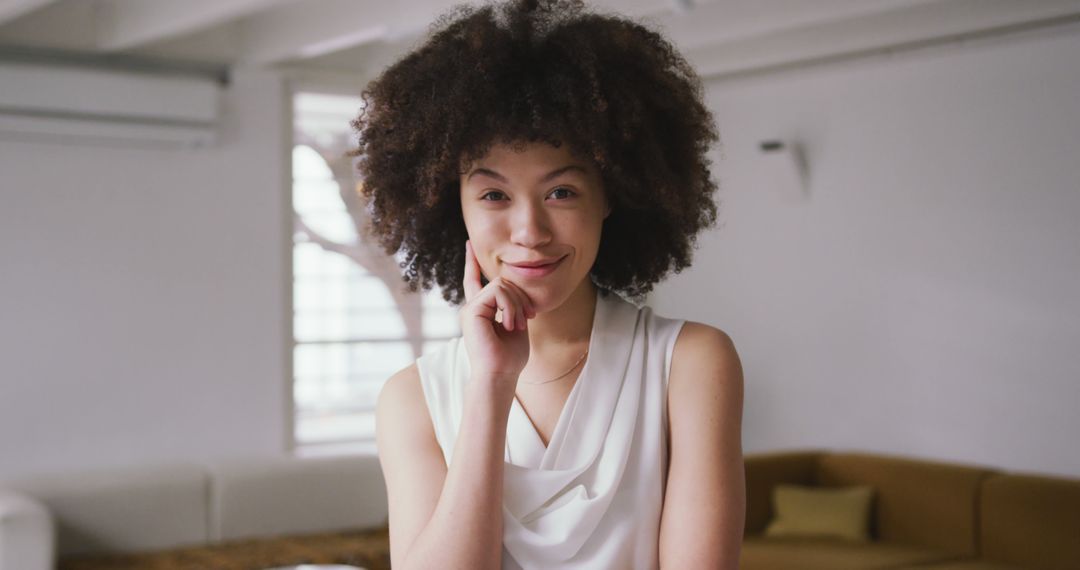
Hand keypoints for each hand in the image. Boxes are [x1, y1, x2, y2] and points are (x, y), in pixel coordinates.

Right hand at [459, 240, 535, 388]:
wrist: (500, 375)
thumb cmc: (510, 358)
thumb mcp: (517, 325)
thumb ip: (514, 306)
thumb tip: (517, 291)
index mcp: (481, 311)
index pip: (474, 281)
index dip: (472, 262)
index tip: (469, 244)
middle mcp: (472, 307)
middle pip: (501, 281)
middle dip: (520, 297)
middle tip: (528, 318)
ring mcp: (470, 309)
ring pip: (501, 285)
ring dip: (517, 304)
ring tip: (518, 325)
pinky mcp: (472, 311)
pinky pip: (497, 292)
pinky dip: (510, 306)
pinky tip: (511, 324)